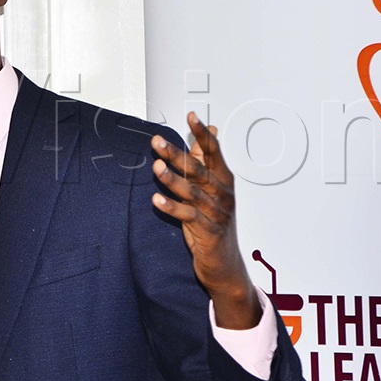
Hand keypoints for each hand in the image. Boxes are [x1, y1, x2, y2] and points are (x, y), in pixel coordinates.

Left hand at [150, 113, 260, 329]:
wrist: (225, 265)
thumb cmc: (215, 223)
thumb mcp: (211, 191)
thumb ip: (206, 162)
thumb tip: (211, 132)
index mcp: (223, 181)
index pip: (213, 152)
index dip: (202, 134)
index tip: (191, 116)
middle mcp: (222, 195)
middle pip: (198, 169)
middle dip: (177, 154)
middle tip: (156, 141)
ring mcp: (216, 213)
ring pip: (192, 191)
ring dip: (172, 179)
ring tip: (155, 167)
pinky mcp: (207, 231)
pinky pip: (188, 216)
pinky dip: (171, 207)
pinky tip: (156, 199)